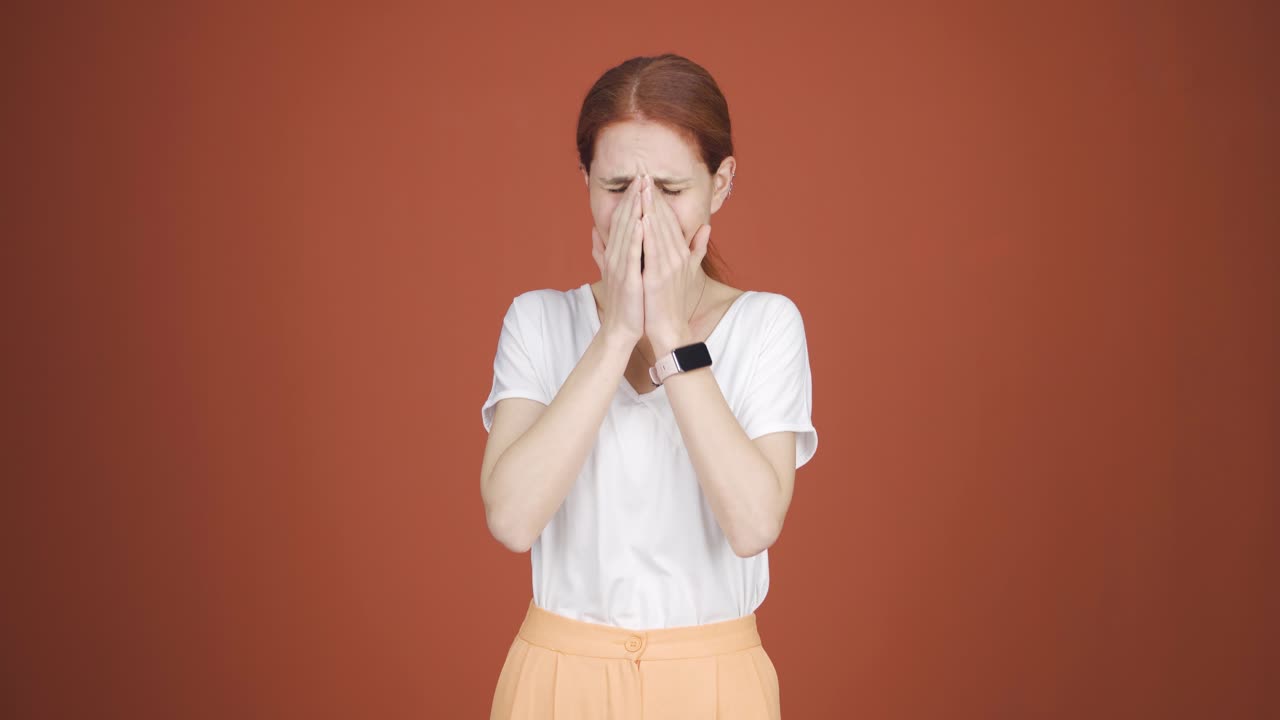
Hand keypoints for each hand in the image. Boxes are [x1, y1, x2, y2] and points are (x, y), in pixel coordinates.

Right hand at [590, 174, 644, 345]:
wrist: (621, 328)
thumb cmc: (625, 301)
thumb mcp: (615, 271)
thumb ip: (604, 251)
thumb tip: (595, 233)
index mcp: (615, 253)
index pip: (623, 220)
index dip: (630, 199)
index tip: (639, 180)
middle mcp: (614, 256)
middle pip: (624, 221)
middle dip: (633, 197)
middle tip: (641, 174)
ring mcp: (619, 266)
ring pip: (627, 232)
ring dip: (634, 209)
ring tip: (641, 189)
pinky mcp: (627, 278)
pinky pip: (631, 254)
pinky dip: (636, 237)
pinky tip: (642, 221)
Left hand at [637, 168, 710, 356]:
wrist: (670, 329)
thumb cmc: (672, 302)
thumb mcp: (687, 272)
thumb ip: (696, 249)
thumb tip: (707, 228)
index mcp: (681, 253)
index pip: (670, 220)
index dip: (660, 200)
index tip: (650, 181)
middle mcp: (678, 256)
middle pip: (665, 220)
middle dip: (655, 196)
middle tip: (644, 173)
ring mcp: (669, 266)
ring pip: (660, 230)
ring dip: (651, 207)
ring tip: (643, 186)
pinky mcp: (659, 277)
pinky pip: (653, 250)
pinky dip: (648, 232)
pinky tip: (642, 216)